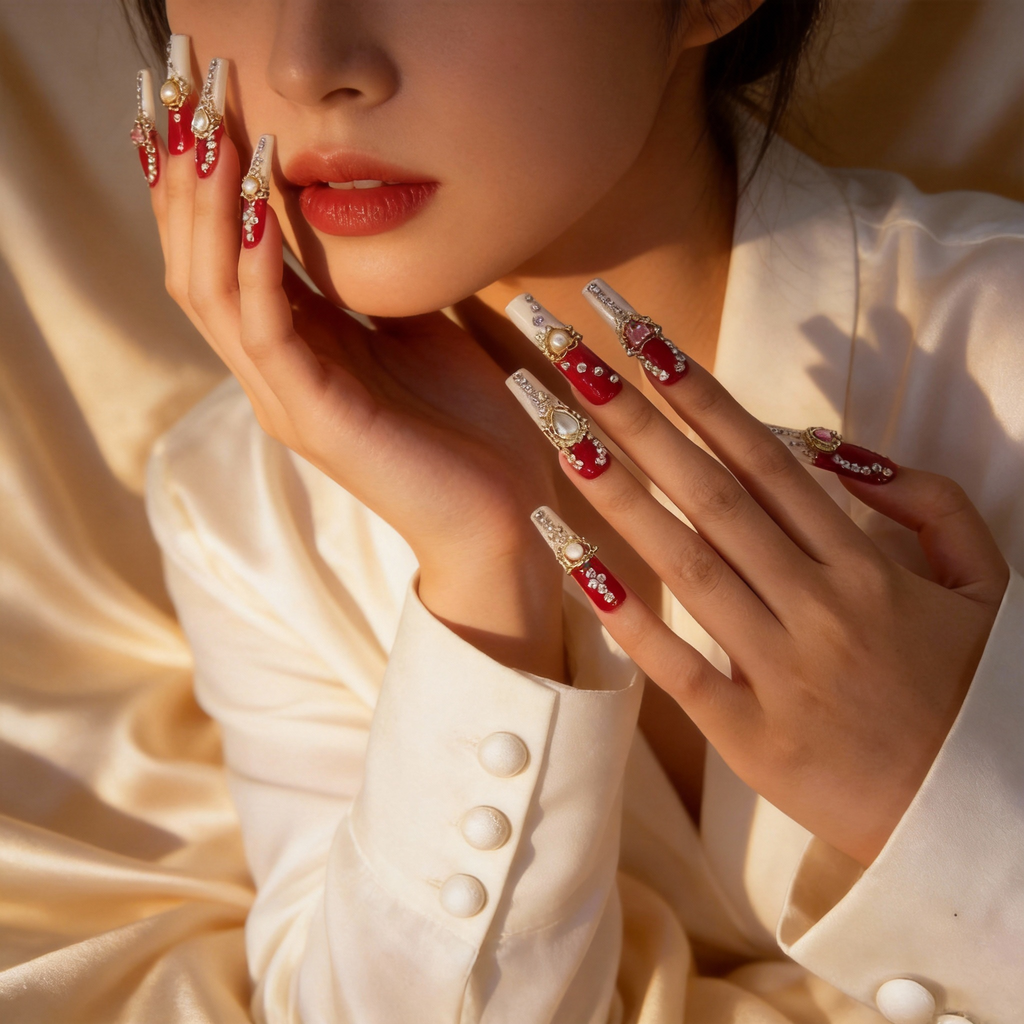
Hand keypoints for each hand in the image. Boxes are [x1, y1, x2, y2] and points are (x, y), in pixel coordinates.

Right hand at [143, 111, 564, 676]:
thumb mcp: (416, 330)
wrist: (502, 510)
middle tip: (191, 100)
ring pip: (210, 294)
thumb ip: (371, 284)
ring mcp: (285, 398)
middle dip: (189, 181)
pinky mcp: (313, 418)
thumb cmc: (467, 424)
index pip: (225, 259)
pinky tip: (256, 215)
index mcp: (298, 351)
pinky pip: (265, 332)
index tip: (210, 108)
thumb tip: (358, 217)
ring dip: (207, 211)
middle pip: (196, 266)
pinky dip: (255, 269)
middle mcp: (275, 372)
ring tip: (211, 136)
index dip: (209, 185)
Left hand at [510, 283, 1009, 866]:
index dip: (702, 394)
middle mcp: (816, 604)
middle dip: (641, 420)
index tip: (645, 340)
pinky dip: (623, 616)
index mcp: (865, 564)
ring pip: (687, 564)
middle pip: (712, 494)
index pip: (765, 459)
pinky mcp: (750, 735)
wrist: (979, 820)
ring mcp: (780, 669)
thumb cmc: (979, 692)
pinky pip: (677, 666)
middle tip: (575, 357)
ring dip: (619, 494)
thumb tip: (844, 451)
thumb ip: (929, 505)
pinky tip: (571, 559)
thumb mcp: (989, 585)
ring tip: (560, 433)